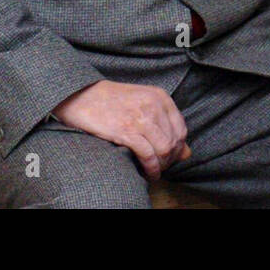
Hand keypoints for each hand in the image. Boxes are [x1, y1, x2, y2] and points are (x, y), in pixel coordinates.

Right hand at [52, 80, 191, 180]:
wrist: (82, 96)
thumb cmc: (112, 102)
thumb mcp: (143, 105)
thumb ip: (165, 125)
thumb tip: (187, 152)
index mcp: (160, 97)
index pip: (181, 129)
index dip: (178, 148)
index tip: (170, 157)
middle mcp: (154, 106)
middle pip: (174, 141)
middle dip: (170, 159)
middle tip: (161, 167)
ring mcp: (141, 118)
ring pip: (164, 149)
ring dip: (161, 165)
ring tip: (154, 171)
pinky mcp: (126, 131)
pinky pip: (148, 155)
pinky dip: (151, 168)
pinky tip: (147, 173)